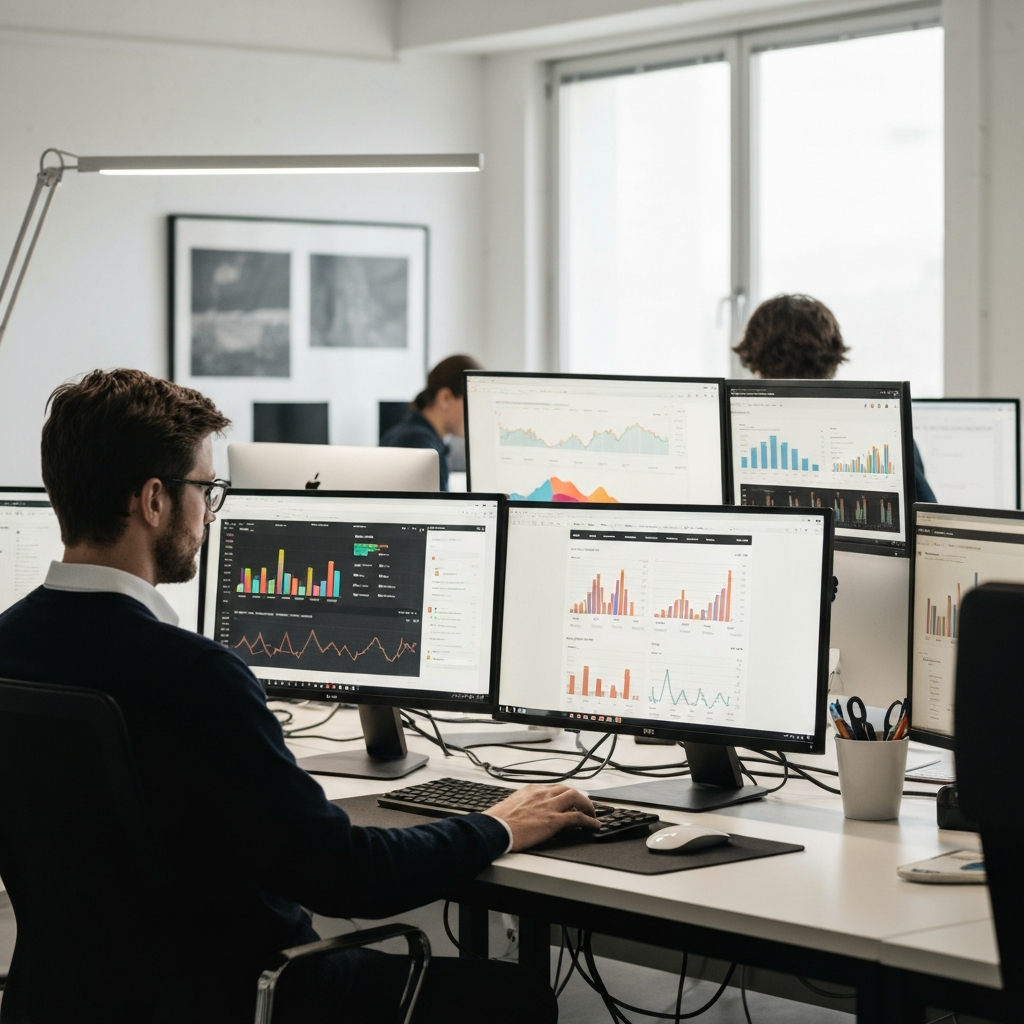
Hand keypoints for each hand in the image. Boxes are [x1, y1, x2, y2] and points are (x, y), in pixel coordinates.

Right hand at [484, 784, 599, 850]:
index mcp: (530, 790)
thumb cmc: (497, 822)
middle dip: (579, 797)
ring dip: (587, 805)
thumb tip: (523, 814)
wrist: (494, 829)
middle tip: (584, 805)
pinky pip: (578, 817)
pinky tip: (594, 825)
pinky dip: (589, 820)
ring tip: (593, 813)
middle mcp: (542, 794)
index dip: (564, 794)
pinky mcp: (554, 820)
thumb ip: (521, 806)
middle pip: (567, 789)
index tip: (568, 800)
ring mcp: (549, 806)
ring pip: (576, 798)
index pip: (553, 788)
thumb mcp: (510, 806)